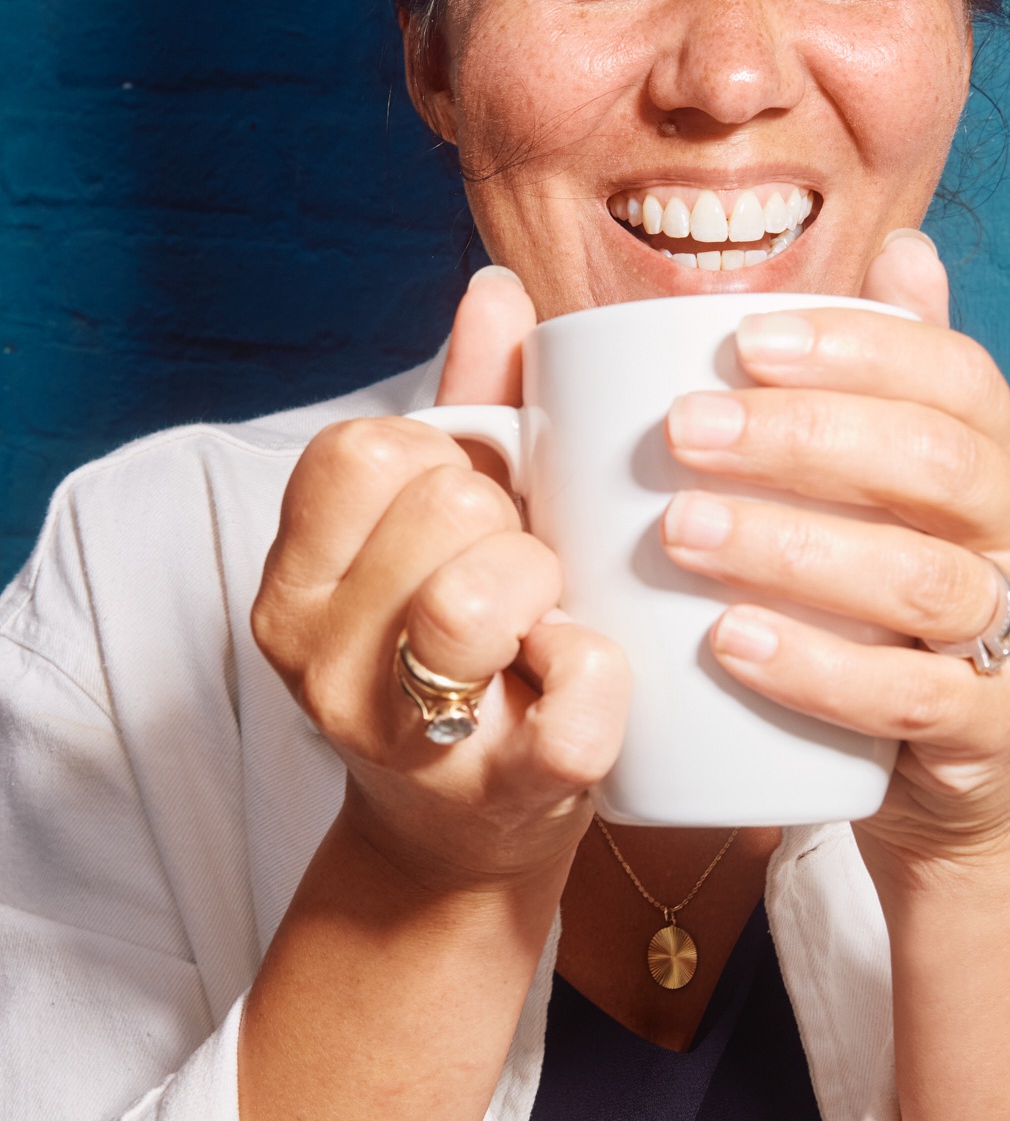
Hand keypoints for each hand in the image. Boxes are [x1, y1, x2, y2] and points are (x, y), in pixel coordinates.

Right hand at [251, 269, 630, 894]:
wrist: (468, 833)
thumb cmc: (469, 647)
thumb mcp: (449, 528)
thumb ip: (470, 408)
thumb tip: (496, 287)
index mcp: (297, 573)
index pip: (366, 449)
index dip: (446, 462)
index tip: (470, 510)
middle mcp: (315, 653)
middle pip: (440, 508)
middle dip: (507, 524)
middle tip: (519, 574)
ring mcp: (396, 733)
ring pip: (477, 597)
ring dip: (544, 590)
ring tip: (546, 619)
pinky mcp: (498, 797)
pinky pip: (571, 711)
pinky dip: (601, 677)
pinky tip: (589, 670)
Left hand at [659, 233, 1009, 869]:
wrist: (932, 774)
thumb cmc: (884, 607)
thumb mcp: (888, 492)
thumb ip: (889, 379)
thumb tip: (904, 247)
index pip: (953, 373)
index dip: (853, 347)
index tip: (741, 340)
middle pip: (936, 464)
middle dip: (804, 438)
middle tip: (684, 432)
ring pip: (922, 578)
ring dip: (792, 547)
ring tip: (681, 531)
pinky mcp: (999, 729)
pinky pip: (912, 695)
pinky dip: (817, 667)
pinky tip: (730, 641)